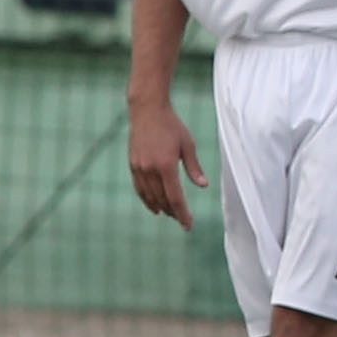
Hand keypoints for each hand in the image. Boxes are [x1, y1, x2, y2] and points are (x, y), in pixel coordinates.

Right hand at [128, 94, 208, 222]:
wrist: (147, 111)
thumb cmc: (172, 126)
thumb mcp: (188, 145)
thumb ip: (194, 167)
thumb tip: (203, 186)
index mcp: (166, 166)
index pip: (175, 197)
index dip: (182, 214)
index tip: (188, 225)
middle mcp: (150, 170)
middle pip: (162, 199)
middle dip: (173, 212)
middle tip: (183, 220)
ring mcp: (139, 168)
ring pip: (150, 196)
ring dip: (160, 208)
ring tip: (171, 215)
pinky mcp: (133, 165)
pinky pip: (140, 188)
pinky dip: (147, 200)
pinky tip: (154, 207)